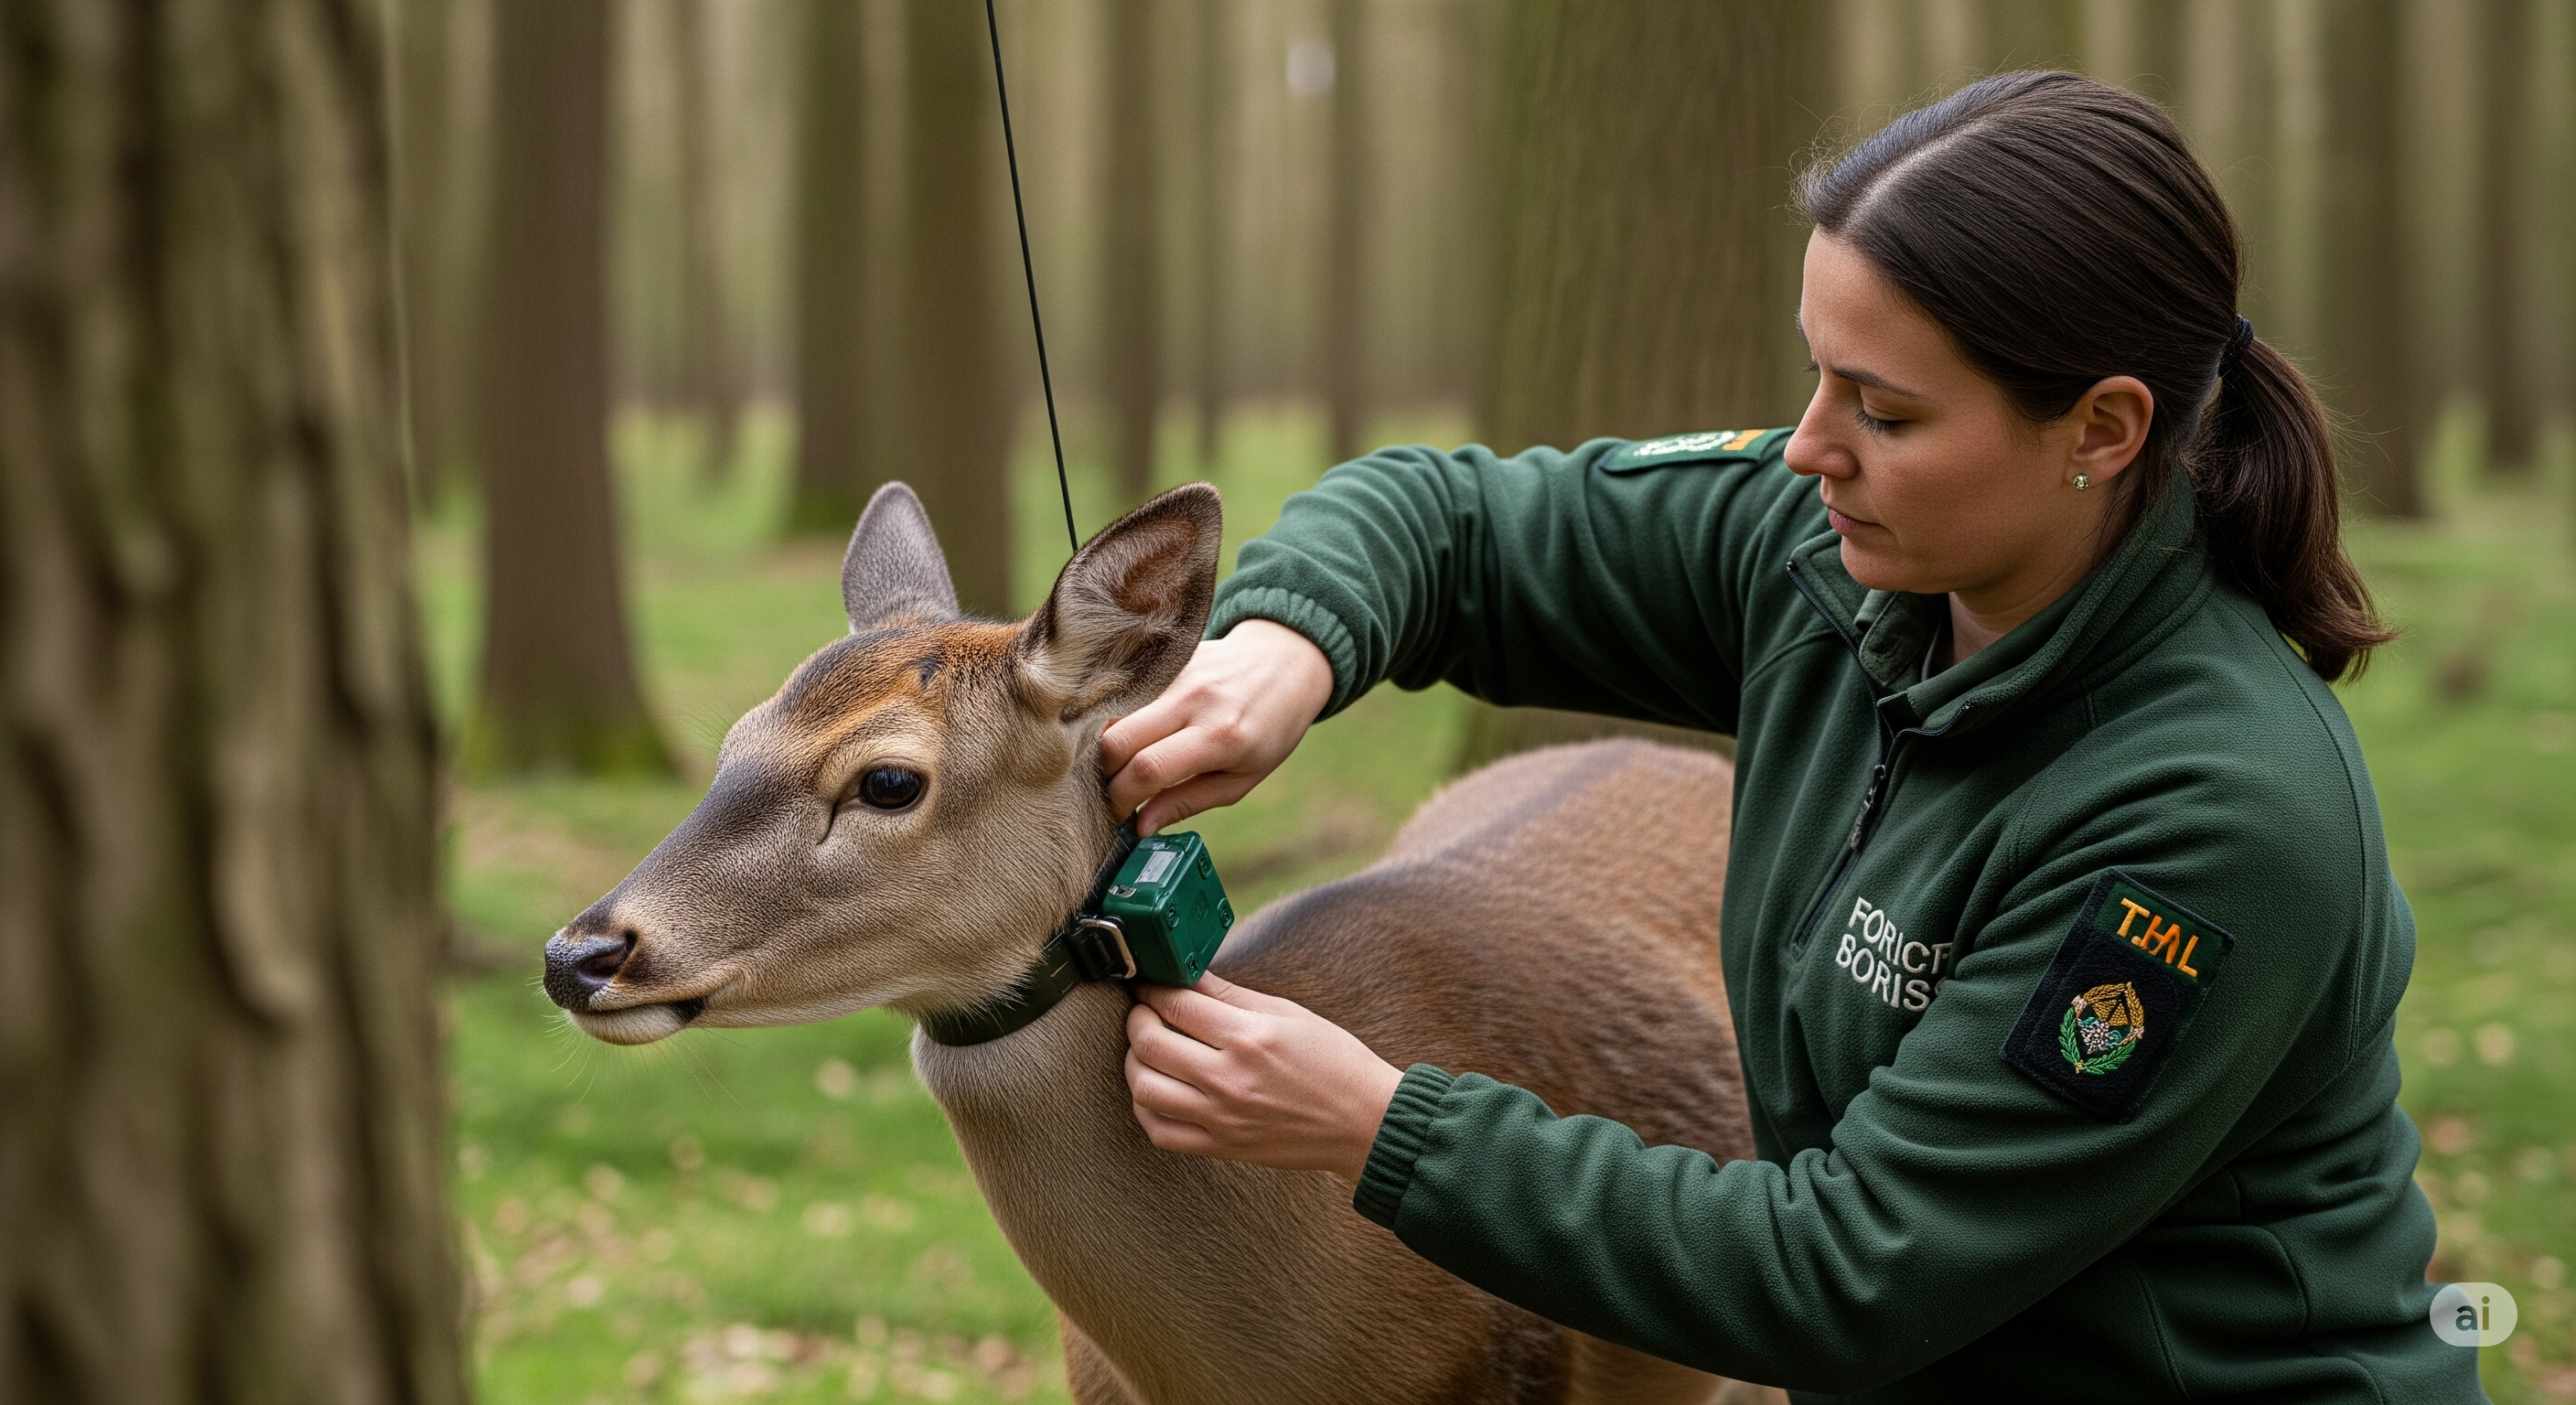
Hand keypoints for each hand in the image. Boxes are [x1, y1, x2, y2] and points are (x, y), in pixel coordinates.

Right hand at [1101, 619, 1333, 835]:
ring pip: (1113, 716)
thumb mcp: (1241, 778)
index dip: (1121, 799)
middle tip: (1112, 793)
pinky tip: (1128, 737)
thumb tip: (1141, 827)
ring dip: (1107, 748)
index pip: (1148, 769)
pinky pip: (1124, 695)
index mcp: (1219, 736)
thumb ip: (1189, 802)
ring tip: (1120, 767)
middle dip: (1103, 776)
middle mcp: (1193, 700)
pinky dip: (1115, 721)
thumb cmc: (1269, 729)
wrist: (1285, 661)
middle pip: (1116, 741)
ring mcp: (1176, 674)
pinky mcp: (1165, 660)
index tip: (1116, 817)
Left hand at [1123, 973, 1405, 1182]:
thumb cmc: (1334, 1063)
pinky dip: (1146, 1108)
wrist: (1365, 1123)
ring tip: (1147, 1050)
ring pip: (1144, 1089)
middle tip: (1143, 1011)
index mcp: (1249, 1037)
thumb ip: (1230, 996)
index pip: (1176, 1004)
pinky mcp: (1222, 1145)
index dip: (1153, 988)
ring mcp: (1222, 1117)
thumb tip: (1188, 975)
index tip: (1148, 982)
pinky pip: (1160, 1132)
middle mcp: (1229, 1078)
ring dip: (1135, 1063)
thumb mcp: (1288, 1014)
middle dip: (1137, 1019)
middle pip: (1150, 1044)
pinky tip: (1156, 1090)